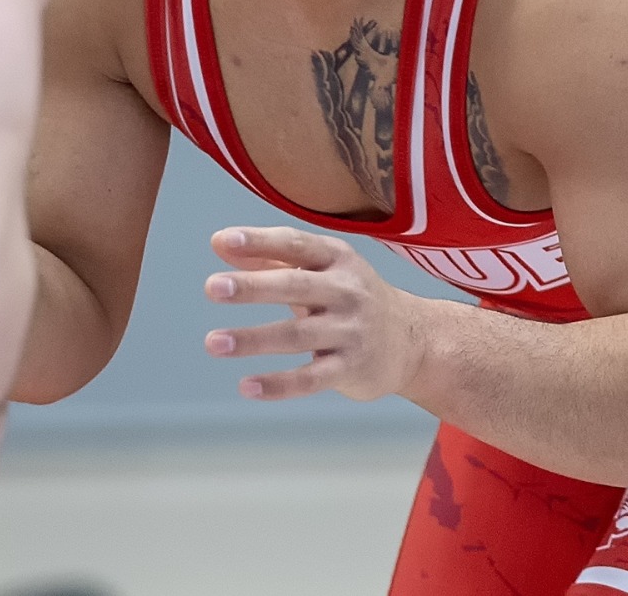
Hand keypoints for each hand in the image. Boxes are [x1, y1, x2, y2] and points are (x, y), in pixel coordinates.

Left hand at [203, 226, 425, 402]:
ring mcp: (352, 331)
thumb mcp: (321, 270)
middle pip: (295, 287)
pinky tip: (246, 386)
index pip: (295, 245)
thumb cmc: (350, 298)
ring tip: (213, 342)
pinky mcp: (352, 368)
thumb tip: (220, 244)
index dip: (259, 241)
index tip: (222, 242)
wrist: (414, 341)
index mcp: (337, 259)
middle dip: (253, 287)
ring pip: (297, 335)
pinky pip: (312, 379)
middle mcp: (347, 291)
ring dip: (253, 339)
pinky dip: (279, 384)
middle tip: (213, 287)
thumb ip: (271, 258)